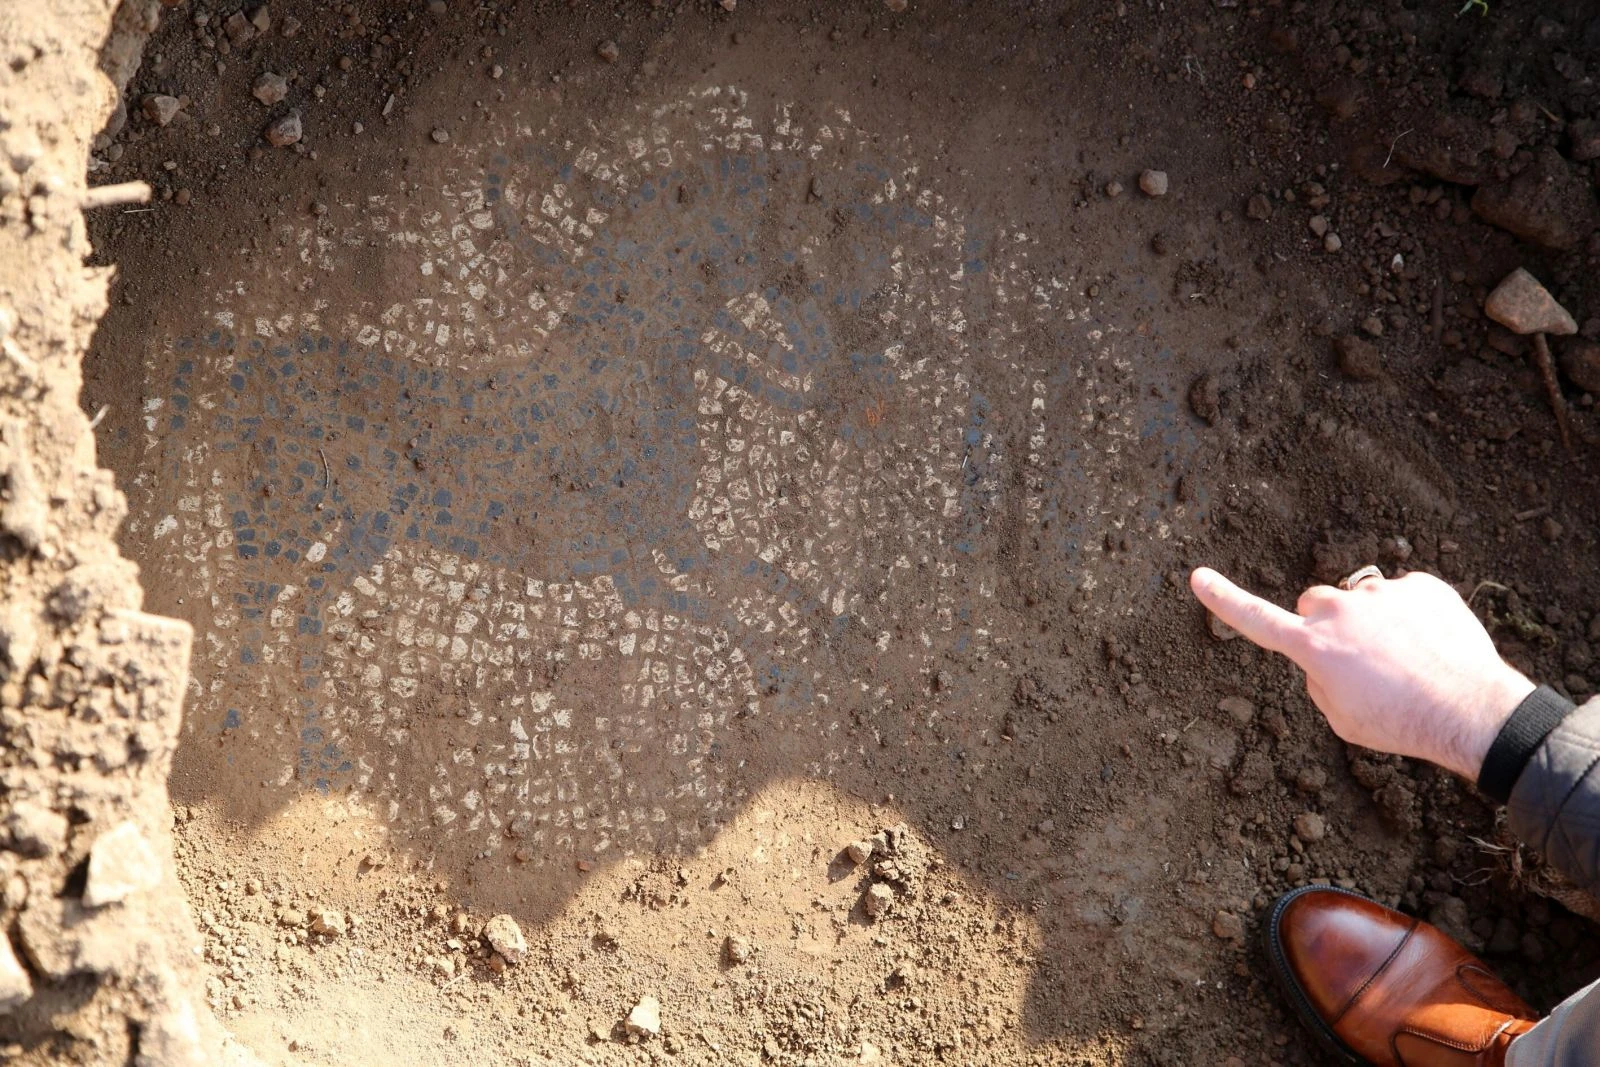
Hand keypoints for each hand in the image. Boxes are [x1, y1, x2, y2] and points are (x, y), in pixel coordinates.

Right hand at [1189, 567, 1534, 779]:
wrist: (1470, 710)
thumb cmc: (1402, 724)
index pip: (1255, 619)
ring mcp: (1382, 594)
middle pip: (1314, 603)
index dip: (1223, 600)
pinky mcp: (1421, 585)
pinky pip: (1404, 596)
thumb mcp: (1341, 719)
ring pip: (1363, 601)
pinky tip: (1431, 647)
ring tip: (1406, 660)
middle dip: (1325, 622)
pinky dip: (1413, 616)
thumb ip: (1319, 681)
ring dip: (1373, 622)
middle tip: (1357, 658)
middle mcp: (1340, 611)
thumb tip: (1325, 658)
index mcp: (1313, 647)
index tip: (1198, 578)